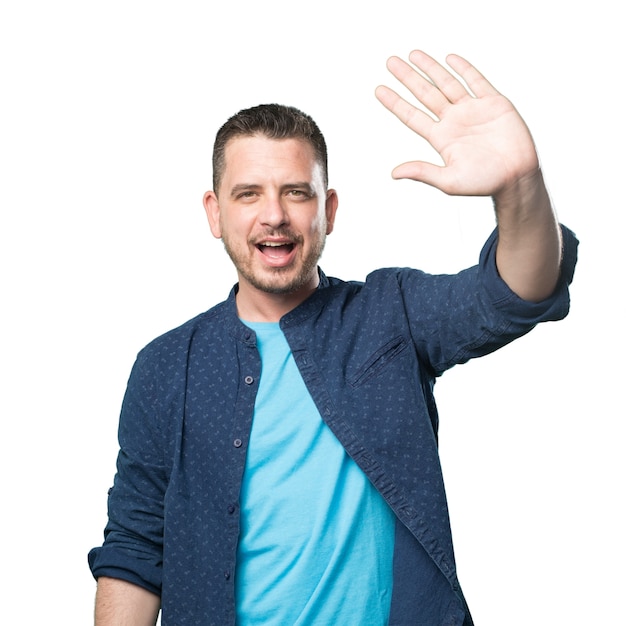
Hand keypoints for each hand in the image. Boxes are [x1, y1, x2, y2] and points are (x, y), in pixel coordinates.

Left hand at [375, 51, 538, 197]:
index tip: (379, 90)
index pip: (412, 116)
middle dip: (408, 78)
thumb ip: (422, 172)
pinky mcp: (494, 103)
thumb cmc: (484, 182)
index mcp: (441, 138)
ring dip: (430, 68)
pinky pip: (476, 81)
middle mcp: (453, 121)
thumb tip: (394, 173)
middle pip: (425, 94)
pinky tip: (450, 59)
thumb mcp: (449, 180)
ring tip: (413, 54)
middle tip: (391, 62)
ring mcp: (472, 110)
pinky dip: (464, 68)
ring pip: (447, 83)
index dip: (395, 102)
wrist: (516, 176)